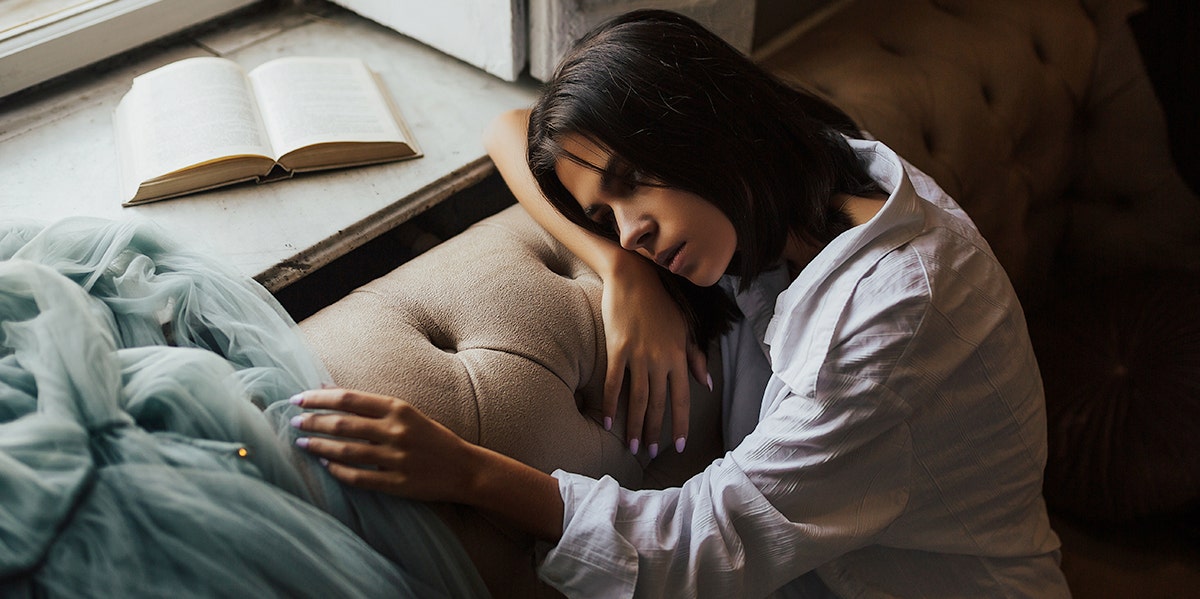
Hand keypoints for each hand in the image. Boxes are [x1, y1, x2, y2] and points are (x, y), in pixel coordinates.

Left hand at [289, 388, 478, 502]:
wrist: (464, 468)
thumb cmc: (431, 437)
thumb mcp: (406, 413)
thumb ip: (371, 405)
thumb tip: (330, 390)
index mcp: (398, 408)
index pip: (348, 399)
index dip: (319, 398)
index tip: (298, 398)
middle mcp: (395, 431)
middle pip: (342, 424)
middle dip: (313, 422)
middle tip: (293, 422)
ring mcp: (395, 459)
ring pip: (345, 451)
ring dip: (319, 446)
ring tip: (302, 443)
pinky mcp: (396, 483)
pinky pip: (358, 477)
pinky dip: (338, 470)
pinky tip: (325, 464)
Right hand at [601, 258, 710, 457]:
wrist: (634, 279)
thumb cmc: (660, 304)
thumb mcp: (685, 329)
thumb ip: (695, 359)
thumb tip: (708, 384)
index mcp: (678, 357)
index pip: (682, 399)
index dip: (680, 425)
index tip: (677, 446)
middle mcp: (660, 359)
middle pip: (657, 404)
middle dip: (654, 431)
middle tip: (648, 452)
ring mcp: (638, 355)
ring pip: (637, 399)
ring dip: (634, 425)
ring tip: (630, 446)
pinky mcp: (617, 349)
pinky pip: (614, 383)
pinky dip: (611, 404)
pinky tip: (608, 421)